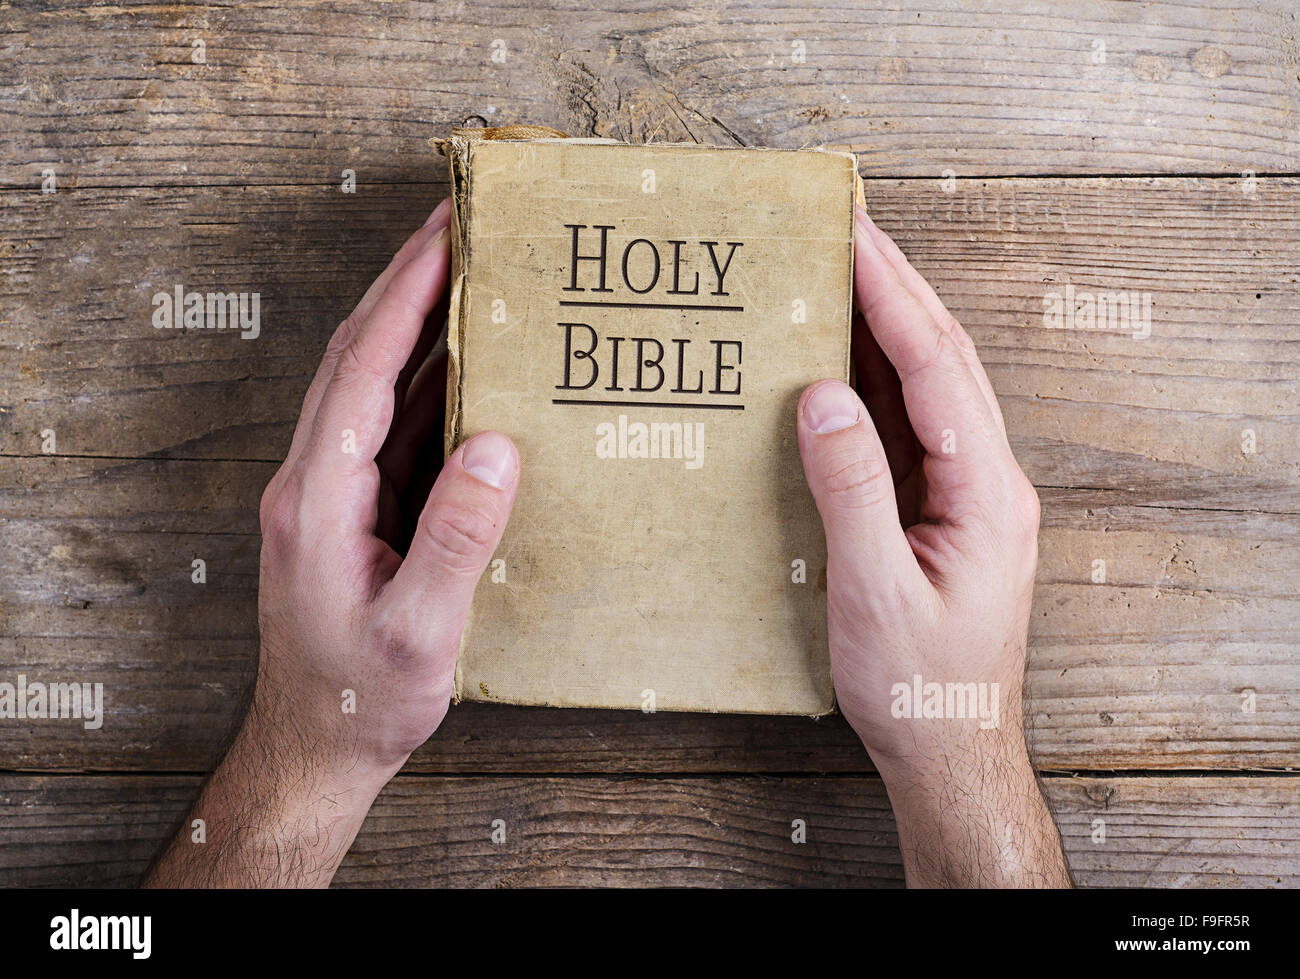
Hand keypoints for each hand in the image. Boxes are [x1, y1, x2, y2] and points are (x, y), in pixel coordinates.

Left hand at [146, 199, 519, 886]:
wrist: (316, 747)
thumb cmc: (363, 700)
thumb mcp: (420, 632)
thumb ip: (457, 539)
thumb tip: (495, 446)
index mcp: (318, 500)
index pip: (362, 371)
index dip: (404, 296)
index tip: (444, 234)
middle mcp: (313, 482)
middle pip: (357, 356)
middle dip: (406, 283)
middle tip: (460, 224)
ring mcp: (329, 493)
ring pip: (372, 385)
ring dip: (416, 325)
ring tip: (471, 276)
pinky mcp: (353, 510)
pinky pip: (391, 428)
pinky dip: (429, 383)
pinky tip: (471, 367)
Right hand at [796, 207, 1069, 886]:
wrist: (950, 747)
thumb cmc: (918, 687)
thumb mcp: (875, 592)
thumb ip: (852, 488)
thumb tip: (823, 395)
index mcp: (986, 493)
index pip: (937, 368)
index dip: (892, 295)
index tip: (853, 234)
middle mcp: (989, 480)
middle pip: (944, 358)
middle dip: (896, 284)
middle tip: (847, 223)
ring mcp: (970, 493)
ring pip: (932, 384)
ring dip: (889, 322)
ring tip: (841, 267)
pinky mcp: (944, 509)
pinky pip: (912, 425)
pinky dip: (878, 378)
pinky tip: (841, 356)